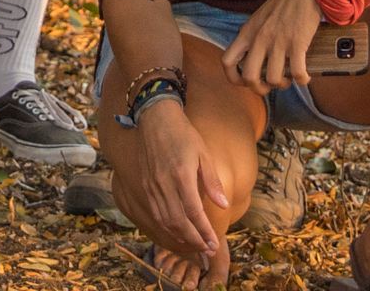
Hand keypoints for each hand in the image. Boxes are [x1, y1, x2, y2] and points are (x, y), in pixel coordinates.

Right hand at [117, 104, 233, 286]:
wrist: (154, 118)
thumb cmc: (183, 134)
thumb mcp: (203, 153)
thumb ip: (212, 181)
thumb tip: (223, 205)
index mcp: (181, 175)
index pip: (194, 212)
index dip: (204, 231)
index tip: (214, 244)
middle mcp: (164, 184)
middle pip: (178, 222)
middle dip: (193, 240)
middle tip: (207, 251)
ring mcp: (152, 186)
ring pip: (164, 221)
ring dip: (180, 238)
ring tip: (194, 246)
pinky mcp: (145, 186)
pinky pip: (155, 213)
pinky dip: (166, 228)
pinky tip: (176, 233)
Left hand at [222, 0, 324, 94]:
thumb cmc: (282, 4)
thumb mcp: (258, 19)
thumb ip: (252, 37)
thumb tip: (252, 59)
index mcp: (247, 33)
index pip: (227, 61)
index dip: (233, 78)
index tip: (245, 82)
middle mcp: (260, 39)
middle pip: (249, 77)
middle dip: (259, 89)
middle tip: (269, 87)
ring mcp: (278, 42)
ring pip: (273, 78)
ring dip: (282, 84)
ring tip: (288, 79)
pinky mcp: (297, 43)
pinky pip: (297, 72)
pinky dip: (302, 80)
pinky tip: (304, 78)